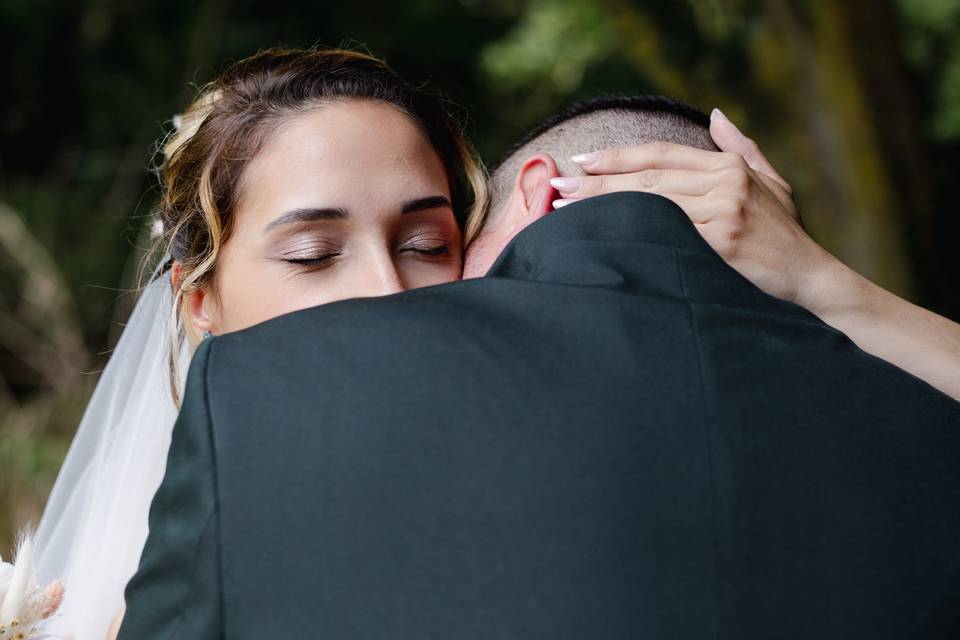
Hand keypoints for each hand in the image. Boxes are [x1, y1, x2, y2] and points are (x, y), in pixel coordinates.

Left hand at [550, 109, 837, 309]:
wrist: (810, 279)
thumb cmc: (784, 236)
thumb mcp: (770, 183)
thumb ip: (741, 148)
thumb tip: (715, 114)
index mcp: (729, 166)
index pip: (661, 154)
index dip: (618, 157)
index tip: (583, 161)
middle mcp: (726, 183)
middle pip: (647, 178)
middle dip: (599, 182)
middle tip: (560, 188)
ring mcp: (724, 212)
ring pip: (650, 204)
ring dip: (604, 207)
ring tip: (568, 211)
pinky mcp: (722, 243)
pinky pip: (665, 235)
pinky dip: (631, 234)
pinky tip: (602, 235)